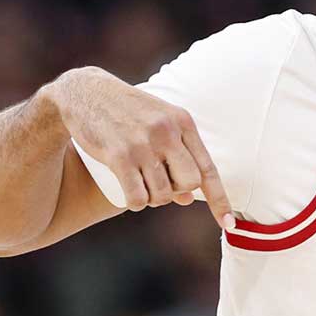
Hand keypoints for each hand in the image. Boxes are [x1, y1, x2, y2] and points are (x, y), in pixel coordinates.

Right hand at [49, 67, 234, 228]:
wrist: (84, 92)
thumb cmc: (126, 111)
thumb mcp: (157, 125)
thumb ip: (176, 156)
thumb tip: (189, 200)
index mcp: (182, 121)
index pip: (208, 168)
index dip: (220, 199)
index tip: (230, 224)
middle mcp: (166, 132)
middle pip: (188, 184)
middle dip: (175, 191)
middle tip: (157, 182)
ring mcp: (143, 144)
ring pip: (162, 194)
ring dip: (152, 198)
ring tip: (139, 184)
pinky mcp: (119, 156)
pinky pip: (138, 198)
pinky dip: (136, 203)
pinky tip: (130, 195)